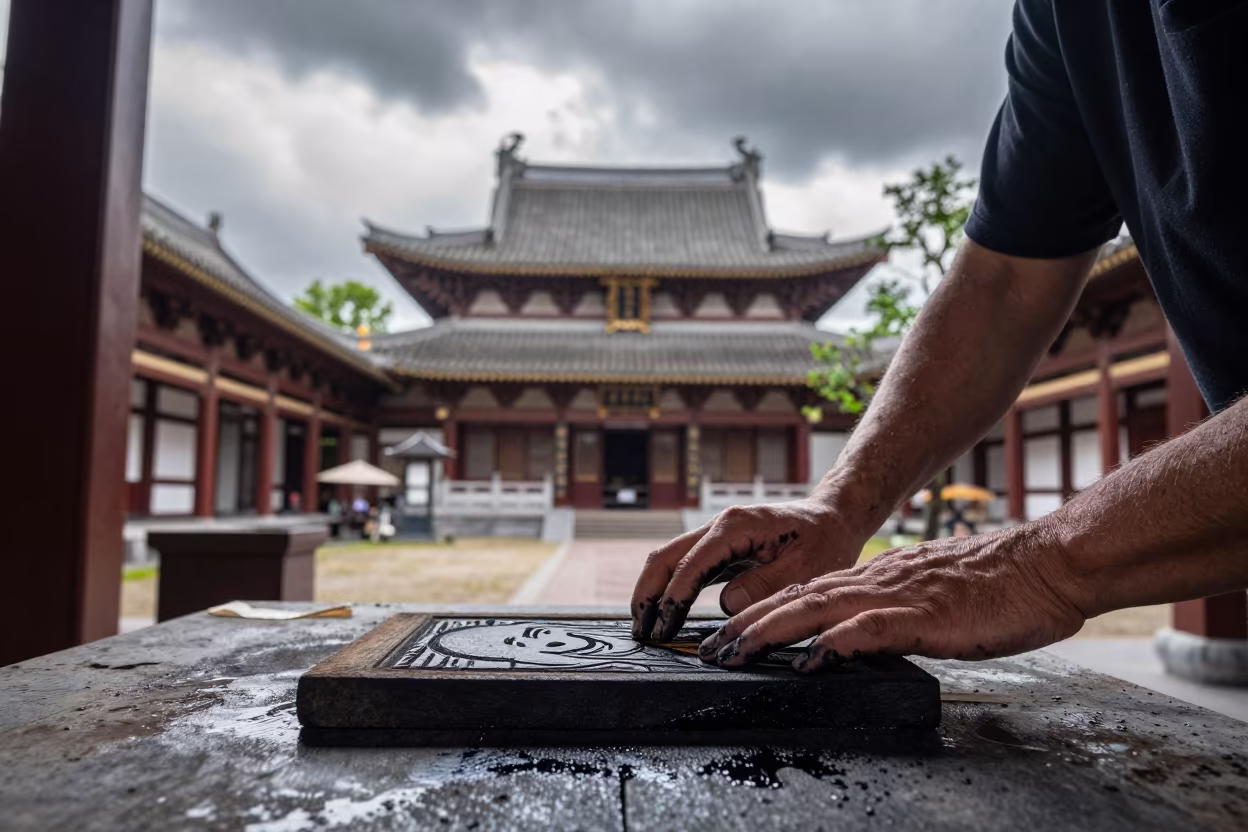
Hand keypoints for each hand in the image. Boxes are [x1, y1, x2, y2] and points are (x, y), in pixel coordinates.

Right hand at [629, 498, 870, 642]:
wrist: (834, 518)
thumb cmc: (825, 542)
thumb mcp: (806, 569)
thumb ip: (765, 586)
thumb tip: (728, 604)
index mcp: (736, 527)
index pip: (690, 565)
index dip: (673, 600)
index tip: (663, 631)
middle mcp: (720, 525)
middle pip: (665, 557)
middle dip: (648, 595)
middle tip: (639, 633)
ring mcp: (717, 534)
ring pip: (669, 559)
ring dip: (653, 591)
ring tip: (645, 628)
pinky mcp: (721, 546)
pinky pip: (686, 565)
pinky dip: (671, 588)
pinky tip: (666, 612)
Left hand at [699, 523, 1088, 671]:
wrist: (1048, 564)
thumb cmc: (999, 584)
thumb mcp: (933, 596)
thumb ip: (896, 609)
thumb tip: (865, 632)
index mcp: (880, 579)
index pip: (808, 594)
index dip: (765, 613)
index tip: (733, 633)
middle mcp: (878, 582)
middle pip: (798, 601)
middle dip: (750, 625)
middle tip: (711, 648)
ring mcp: (899, 596)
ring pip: (819, 610)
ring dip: (772, 632)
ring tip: (736, 651)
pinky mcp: (925, 614)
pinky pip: (871, 629)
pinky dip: (836, 642)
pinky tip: (811, 659)